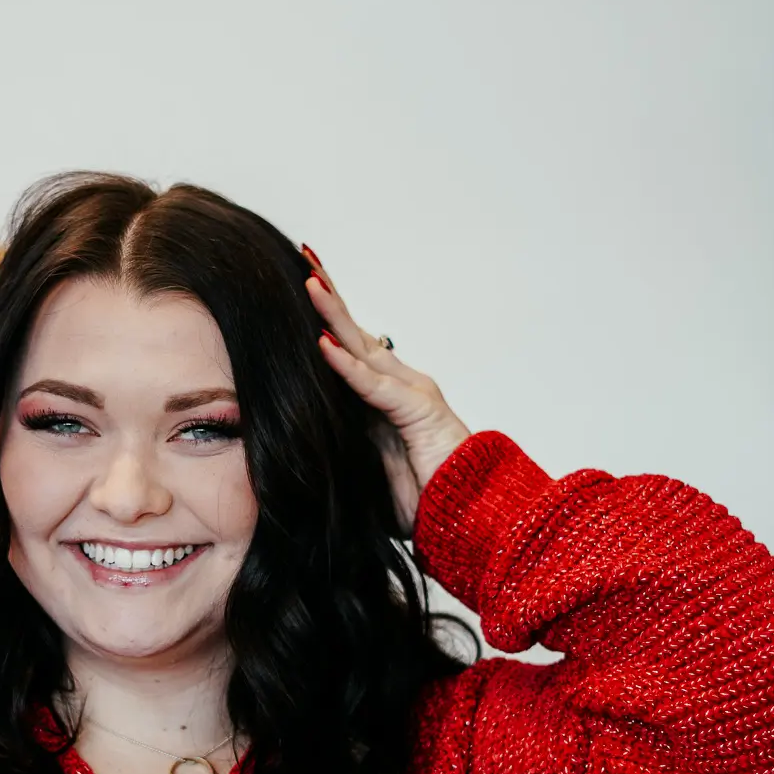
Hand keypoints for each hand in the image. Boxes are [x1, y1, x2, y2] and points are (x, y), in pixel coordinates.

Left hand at [301, 246, 470, 532]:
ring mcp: (411, 393)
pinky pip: (374, 386)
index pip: (350, 349)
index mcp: (387, 396)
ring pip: (362, 348)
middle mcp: (401, 384)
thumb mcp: (371, 469)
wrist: (469, 517)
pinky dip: (347, 367)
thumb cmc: (425, 500)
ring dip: (334, 316)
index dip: (326, 321)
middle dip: (329, 296)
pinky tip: (324, 346)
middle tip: (306, 256)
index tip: (303, 287)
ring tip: (309, 283)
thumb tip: (305, 450)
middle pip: (355, 334)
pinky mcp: (417, 411)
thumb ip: (347, 449)